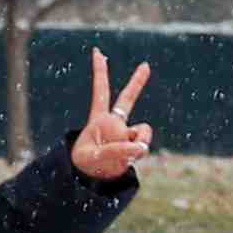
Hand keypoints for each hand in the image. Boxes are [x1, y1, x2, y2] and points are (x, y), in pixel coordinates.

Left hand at [71, 48, 155, 180]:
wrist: (90, 180)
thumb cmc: (86, 165)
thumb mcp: (97, 158)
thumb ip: (119, 150)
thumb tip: (142, 146)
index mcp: (99, 119)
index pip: (100, 91)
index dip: (100, 71)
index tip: (97, 51)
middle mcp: (114, 124)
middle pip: (127, 99)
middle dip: (137, 83)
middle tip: (146, 65)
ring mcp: (125, 135)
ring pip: (143, 130)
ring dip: (138, 139)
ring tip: (125, 153)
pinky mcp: (133, 147)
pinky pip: (143, 145)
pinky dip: (139, 150)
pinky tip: (131, 156)